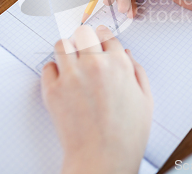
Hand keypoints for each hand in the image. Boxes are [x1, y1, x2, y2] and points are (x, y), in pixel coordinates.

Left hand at [41, 25, 152, 173]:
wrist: (102, 159)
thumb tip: (126, 56)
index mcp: (118, 64)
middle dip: (84, 39)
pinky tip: (61, 79)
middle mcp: (94, 64)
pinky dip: (53, 70)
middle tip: (84, 47)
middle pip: (82, 33)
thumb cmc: (125, 136)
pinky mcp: (52, 90)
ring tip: (70, 60)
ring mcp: (71, 75)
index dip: (102, 36)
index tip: (99, 36)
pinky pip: (47, 67)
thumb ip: (137, 72)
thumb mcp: (145, 100)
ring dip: (67, 49)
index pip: (106, 34)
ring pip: (62, 44)